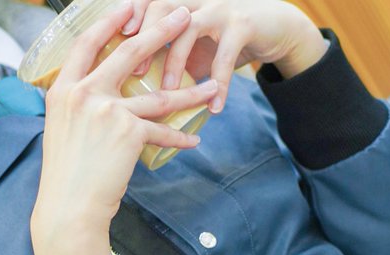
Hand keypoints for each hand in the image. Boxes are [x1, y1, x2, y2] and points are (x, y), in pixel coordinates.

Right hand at [31, 2, 219, 254]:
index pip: (87, 44)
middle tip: (185, 15)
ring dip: (190, 91)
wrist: (68, 208)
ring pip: (159, 95)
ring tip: (211, 85)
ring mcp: (106, 111)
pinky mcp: (128, 133)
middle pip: (129, 52)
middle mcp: (83, 94)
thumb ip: (80, 109)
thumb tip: (98, 99)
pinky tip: (193, 139)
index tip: (129, 5)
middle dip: (162, 30)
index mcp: (63, 90)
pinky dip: (178, 138)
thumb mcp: (62, 131)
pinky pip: (162, 131)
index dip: (109, 21)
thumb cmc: (65, 176)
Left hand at [123, 0, 326, 112]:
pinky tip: (213, 108)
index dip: (130, 16)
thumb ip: (166, 58)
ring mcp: (219, 8)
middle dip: (146, 38)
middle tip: (136, 72)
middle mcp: (196, 0)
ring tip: (168, 92)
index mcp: (178, 3)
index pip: (147, 1)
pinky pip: (225, 56)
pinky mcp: (242, 24)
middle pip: (162, 6)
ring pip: (189, 28)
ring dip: (176, 62)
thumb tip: (132, 93)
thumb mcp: (192, 45)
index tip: (115, 42)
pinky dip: (218, 84)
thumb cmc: (222, 40)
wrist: (274, 29)